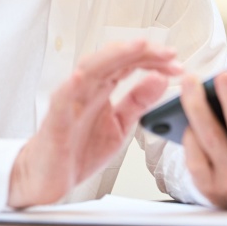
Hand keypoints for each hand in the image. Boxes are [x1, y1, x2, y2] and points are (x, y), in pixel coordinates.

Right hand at [8, 39, 181, 207]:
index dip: (153, 59)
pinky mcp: (56, 118)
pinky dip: (74, 84)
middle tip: (169, 53)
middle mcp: (87, 87)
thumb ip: (138, 101)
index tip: (177, 63)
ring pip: (91, 68)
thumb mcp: (120, 125)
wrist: (49, 179)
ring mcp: (71, 99)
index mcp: (102, 87)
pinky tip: (84, 75)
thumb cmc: (80, 150)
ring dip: (114, 56)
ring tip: (138, 47)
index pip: (129, 62)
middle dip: (142, 52)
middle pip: (114, 58)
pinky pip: (64, 97)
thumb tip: (162, 79)